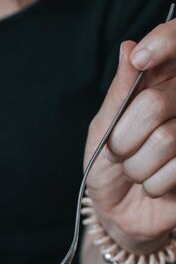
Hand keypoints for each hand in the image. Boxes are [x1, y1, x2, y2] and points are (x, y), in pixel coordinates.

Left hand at [85, 18, 175, 253]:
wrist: (117, 212)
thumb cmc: (108, 166)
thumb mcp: (103, 129)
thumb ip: (119, 93)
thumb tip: (129, 48)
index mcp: (161, 84)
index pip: (175, 44)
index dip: (164, 43)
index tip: (142, 57)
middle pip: (156, 104)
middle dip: (124, 139)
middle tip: (119, 153)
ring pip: (166, 140)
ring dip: (137, 166)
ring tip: (136, 171)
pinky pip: (175, 169)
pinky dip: (153, 185)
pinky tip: (154, 186)